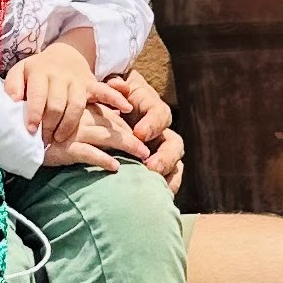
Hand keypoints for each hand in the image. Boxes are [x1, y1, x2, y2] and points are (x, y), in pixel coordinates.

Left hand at [6, 37, 105, 150]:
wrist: (62, 55)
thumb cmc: (36, 72)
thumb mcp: (19, 73)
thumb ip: (13, 85)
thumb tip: (13, 100)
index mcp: (40, 73)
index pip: (37, 95)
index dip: (33, 114)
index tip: (30, 130)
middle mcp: (60, 77)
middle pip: (57, 104)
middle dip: (50, 125)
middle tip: (44, 140)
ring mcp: (77, 81)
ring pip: (77, 105)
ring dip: (69, 124)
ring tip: (62, 139)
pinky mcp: (91, 85)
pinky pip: (105, 91)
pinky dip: (116, 98)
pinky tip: (126, 108)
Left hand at [86, 68, 182, 190]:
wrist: (106, 109)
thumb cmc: (108, 96)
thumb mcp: (111, 88)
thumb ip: (116, 86)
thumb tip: (119, 84)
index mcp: (151, 108)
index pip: (160, 114)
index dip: (153, 124)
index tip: (139, 134)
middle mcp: (161, 130)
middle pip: (174, 143)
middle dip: (165, 156)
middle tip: (151, 167)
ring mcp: (160, 149)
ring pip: (175, 163)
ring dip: (168, 175)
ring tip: (157, 186)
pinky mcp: (155, 163)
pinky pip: (168, 177)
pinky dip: (166, 187)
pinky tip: (159, 197)